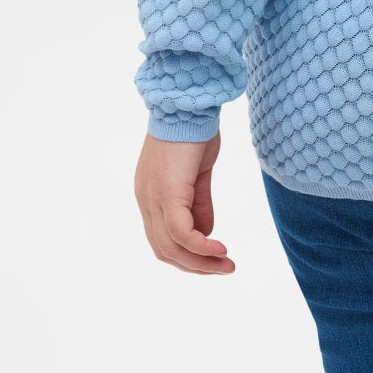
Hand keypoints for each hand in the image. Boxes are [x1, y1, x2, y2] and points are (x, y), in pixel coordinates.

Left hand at [134, 129, 234, 274]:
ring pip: (171, 247)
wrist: (189, 103)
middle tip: (224, 269)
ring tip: (226, 265)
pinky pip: (181, 233)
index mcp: (150, 195)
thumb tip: (207, 232)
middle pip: (164, 250)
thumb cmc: (194, 129)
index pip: (163, 239)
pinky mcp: (168, 194)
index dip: (187, 255)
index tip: (214, 258)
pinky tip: (220, 250)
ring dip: (200, 261)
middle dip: (196, 265)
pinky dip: (201, 246)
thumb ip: (200, 202)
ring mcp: (153, 199)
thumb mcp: (199, 172)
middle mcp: (146, 201)